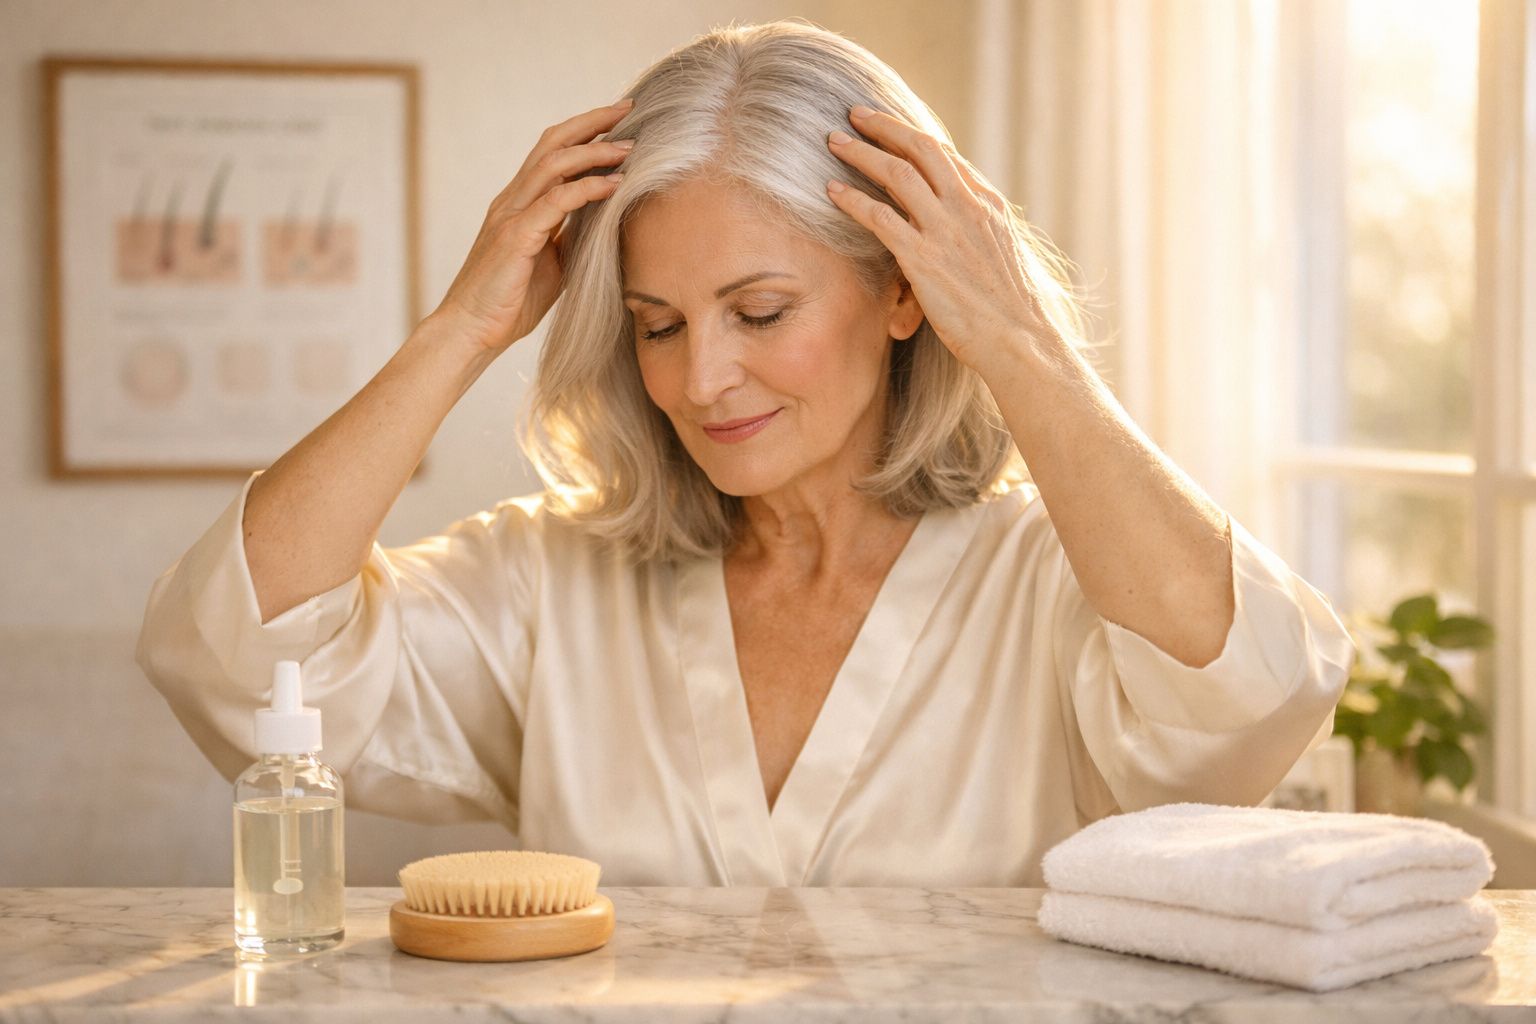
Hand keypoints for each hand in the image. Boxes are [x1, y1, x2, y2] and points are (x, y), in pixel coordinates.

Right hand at [432, 98, 635, 353]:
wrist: (471, 332)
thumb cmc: (509, 302)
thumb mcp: (551, 263)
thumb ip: (570, 237)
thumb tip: (603, 222)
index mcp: (519, 203)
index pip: (551, 152)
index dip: (584, 131)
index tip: (620, 121)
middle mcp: (512, 200)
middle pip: (552, 143)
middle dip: (592, 122)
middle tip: (629, 109)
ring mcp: (511, 215)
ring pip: (554, 164)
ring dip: (595, 151)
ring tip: (630, 147)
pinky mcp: (515, 236)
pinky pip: (556, 201)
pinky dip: (588, 189)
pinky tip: (615, 185)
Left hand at [824, 106, 1056, 370]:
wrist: (1019, 339)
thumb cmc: (1008, 307)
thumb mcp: (999, 253)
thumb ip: (975, 228)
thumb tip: (953, 221)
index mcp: (987, 203)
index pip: (945, 156)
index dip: (911, 135)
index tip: (887, 125)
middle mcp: (967, 207)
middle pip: (920, 149)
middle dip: (884, 126)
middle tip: (854, 114)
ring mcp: (945, 231)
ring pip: (897, 174)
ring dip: (861, 153)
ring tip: (833, 141)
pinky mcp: (924, 259)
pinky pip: (880, 218)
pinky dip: (853, 200)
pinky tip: (831, 192)